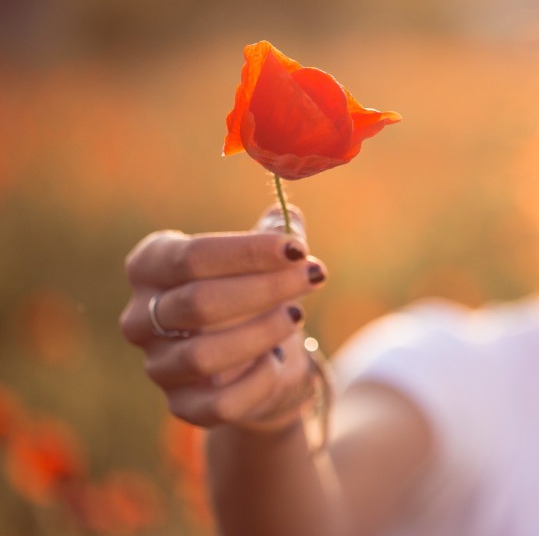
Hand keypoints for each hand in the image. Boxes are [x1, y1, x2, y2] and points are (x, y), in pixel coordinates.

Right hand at [120, 206, 327, 430]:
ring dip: (262, 332)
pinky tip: (277, 361)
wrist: (260, 360)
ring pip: (203, 356)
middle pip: (198, 302)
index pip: (190, 256)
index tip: (297, 248)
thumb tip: (290, 216)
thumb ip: (278, 235)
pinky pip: (220, 403)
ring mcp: (158, 366)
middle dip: (265, 287)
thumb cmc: (255, 294)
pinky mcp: (182, 406)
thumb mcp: (265, 259)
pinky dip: (257, 382)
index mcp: (151, 267)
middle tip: (314, 275)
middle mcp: (140, 318)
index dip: (247, 251)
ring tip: (297, 315)